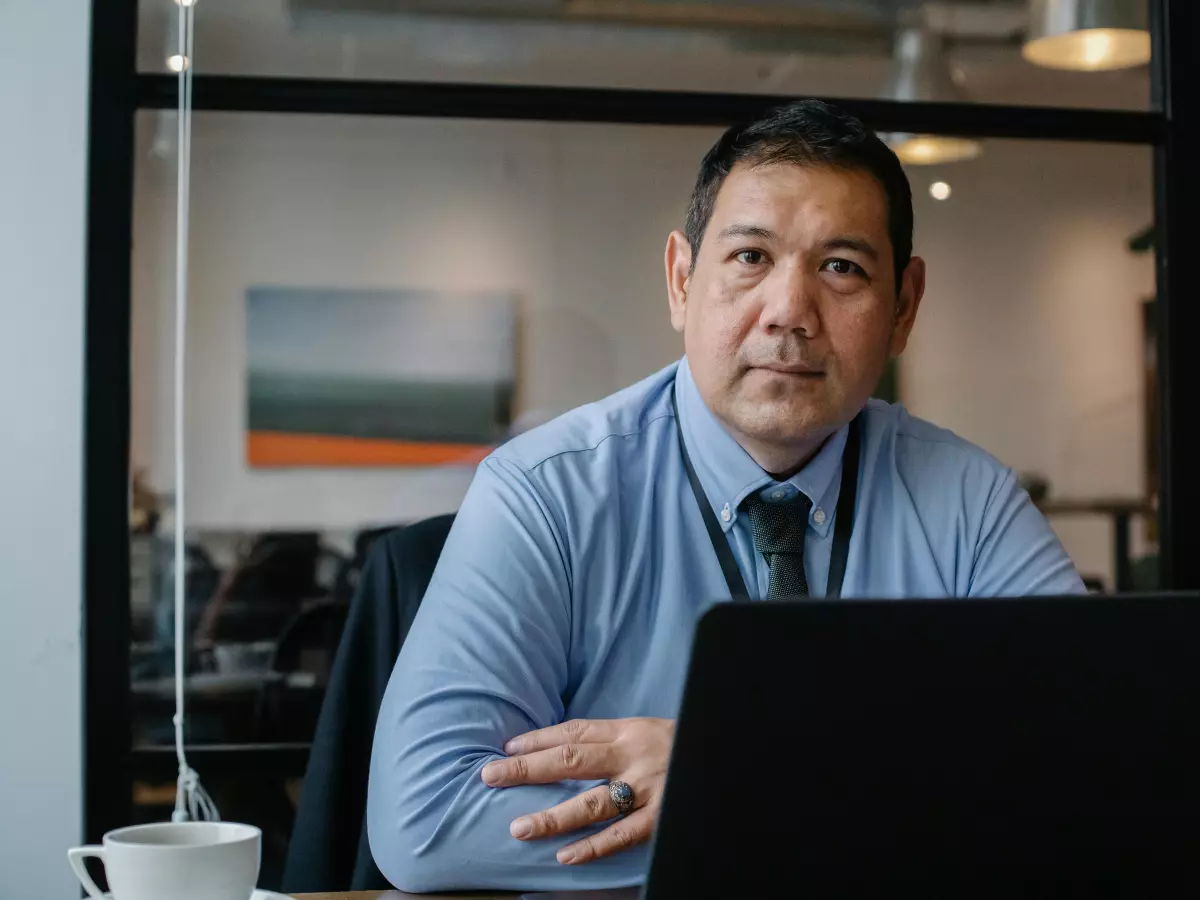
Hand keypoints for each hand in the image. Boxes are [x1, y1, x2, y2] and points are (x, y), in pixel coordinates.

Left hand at [480, 717, 673, 864]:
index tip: (507, 747)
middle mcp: (634, 756)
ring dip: (553, 816)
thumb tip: (569, 750)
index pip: (575, 732)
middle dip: (528, 769)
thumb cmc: (686, 746)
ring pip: (593, 802)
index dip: (539, 739)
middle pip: (572, 760)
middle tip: (491, 776)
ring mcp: (648, 788)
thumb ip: (616, 742)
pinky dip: (593, 846)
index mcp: (630, 731)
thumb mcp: (651, 732)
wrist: (727, 754)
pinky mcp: (663, 817)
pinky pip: (623, 835)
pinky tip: (565, 856)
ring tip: (519, 828)